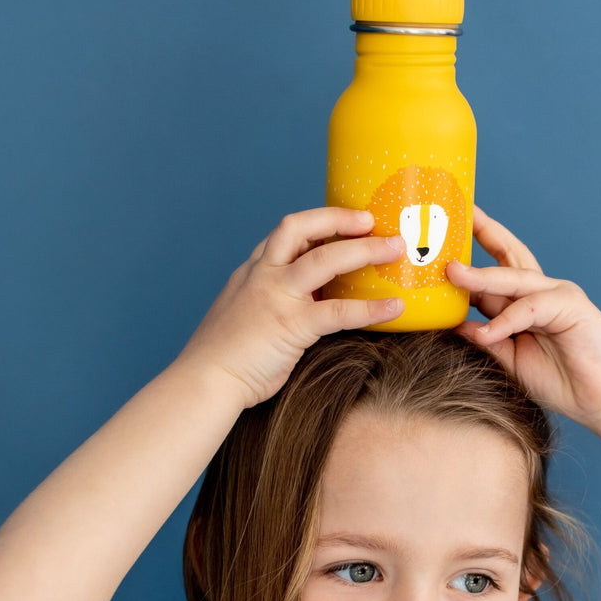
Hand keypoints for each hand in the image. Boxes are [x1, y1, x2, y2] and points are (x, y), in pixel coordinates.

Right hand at [177, 207, 403, 408]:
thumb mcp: (244, 315)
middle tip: (371, 220)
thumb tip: (306, 306)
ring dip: (365, 250)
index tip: (344, 222)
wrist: (204, 381)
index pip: (285, 233)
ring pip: (325, 259)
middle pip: (300, 227)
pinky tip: (395, 307)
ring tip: (396, 248)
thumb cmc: (225, 358)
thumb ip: (271, 303)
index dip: (317, 222)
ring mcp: (277, 297)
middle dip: (338, 219)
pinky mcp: (292, 325)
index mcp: (251, 272)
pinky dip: (371, 308)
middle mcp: (263, 275)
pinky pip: (340, 311)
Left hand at [447, 207, 600, 433]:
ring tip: (453, 273)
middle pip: (508, 255)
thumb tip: (455, 324)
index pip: (493, 274)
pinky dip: (507, 319)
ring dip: (482, 276)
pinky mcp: (571, 307)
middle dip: (482, 233)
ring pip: (514, 279)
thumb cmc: (561, 381)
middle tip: (458, 214)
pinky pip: (531, 308)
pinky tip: (487, 331)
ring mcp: (557, 295)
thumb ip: (487, 340)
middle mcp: (541, 292)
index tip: (442, 245)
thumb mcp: (511, 360)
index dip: (468, 259)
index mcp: (525, 303)